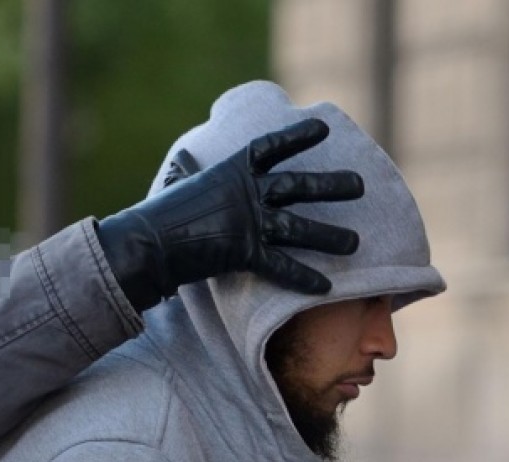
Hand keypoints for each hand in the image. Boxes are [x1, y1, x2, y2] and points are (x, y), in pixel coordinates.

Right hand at [96, 118, 362, 310]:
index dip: (297, 136)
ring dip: (328, 235)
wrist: (148, 242)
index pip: (271, 147)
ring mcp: (248, 222)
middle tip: (360, 185)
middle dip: (330, 186)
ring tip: (355, 243)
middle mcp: (247, 193)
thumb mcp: (180, 184)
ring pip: (298, 226)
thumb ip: (190, 172)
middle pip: (298, 185)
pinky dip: (303, 277)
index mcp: (232, 170)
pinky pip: (280, 266)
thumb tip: (182, 160)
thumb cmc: (160, 214)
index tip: (323, 128)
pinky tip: (326, 287)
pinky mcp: (244, 252)